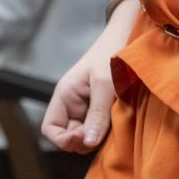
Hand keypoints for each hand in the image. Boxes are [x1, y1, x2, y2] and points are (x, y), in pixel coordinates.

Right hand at [41, 0, 139, 153]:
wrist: (129, 35)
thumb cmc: (113, 53)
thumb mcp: (106, 84)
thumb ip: (97, 114)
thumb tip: (88, 142)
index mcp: (65, 94)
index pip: (50, 128)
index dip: (63, 140)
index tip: (83, 137)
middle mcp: (72, 104)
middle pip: (69, 136)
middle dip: (84, 140)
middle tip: (103, 133)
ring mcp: (86, 107)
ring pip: (85, 135)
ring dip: (97, 136)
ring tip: (114, 124)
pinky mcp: (101, 109)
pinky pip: (98, 129)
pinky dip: (106, 131)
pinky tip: (118, 123)